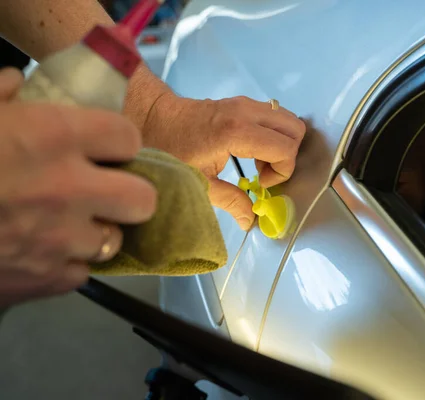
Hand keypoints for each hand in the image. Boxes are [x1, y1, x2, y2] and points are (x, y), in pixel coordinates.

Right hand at [0, 68, 156, 307]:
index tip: (107, 147)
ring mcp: (62, 242)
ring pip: (113, 241)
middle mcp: (71, 190)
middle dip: (128, 194)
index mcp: (52, 137)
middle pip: (142, 198)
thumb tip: (15, 85)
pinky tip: (42, 253)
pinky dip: (66, 264)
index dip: (119, 142)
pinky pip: (81, 273)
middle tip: (105, 190)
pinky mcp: (47, 281)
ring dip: (95, 232)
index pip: (127, 137)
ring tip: (67, 224)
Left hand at [142, 92, 305, 229]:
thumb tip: (251, 221)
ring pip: (288, 120)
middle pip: (295, 129)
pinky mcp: (244, 102)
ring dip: (281, 144)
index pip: (285, 148)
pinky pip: (275, 116)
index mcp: (236, 132)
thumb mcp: (199, 183)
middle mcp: (246, 112)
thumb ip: (230, 202)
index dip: (282, 170)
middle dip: (287, 155)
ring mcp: (246, 103)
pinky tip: (252, 150)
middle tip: (264, 173)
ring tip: (258, 162)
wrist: (154, 117)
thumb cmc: (170, 149)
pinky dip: (273, 134)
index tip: (261, 183)